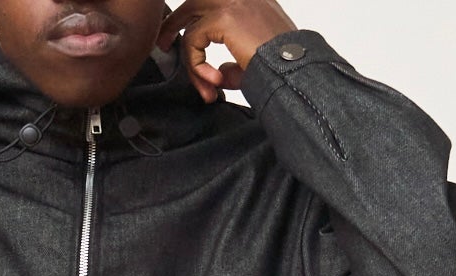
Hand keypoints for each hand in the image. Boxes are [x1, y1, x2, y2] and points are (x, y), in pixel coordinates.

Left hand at [156, 0, 296, 100]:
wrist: (294, 66)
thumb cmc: (282, 65)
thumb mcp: (253, 60)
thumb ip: (232, 63)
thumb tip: (217, 71)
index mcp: (248, 1)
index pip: (210, 3)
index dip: (190, 17)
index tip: (175, 36)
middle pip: (193, 4)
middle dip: (173, 23)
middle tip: (162, 44)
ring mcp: (229, 1)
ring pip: (191, 28)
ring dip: (192, 61)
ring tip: (206, 87)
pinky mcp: (222, 16)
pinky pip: (193, 42)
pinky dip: (197, 67)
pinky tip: (215, 82)